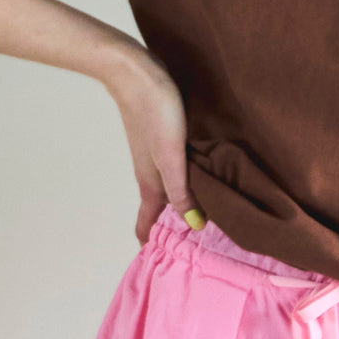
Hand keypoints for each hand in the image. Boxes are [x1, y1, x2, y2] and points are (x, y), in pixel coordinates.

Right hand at [100, 47, 207, 244]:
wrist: (136, 72)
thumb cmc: (153, 111)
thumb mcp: (171, 155)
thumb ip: (181, 190)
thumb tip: (194, 225)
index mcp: (151, 182)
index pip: (146, 222)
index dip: (152, 243)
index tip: (163, 265)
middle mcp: (152, 172)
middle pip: (159, 209)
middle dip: (170, 229)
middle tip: (193, 247)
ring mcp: (157, 155)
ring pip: (168, 188)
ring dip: (180, 204)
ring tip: (203, 217)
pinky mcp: (165, 138)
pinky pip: (176, 169)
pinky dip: (186, 180)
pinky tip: (202, 177)